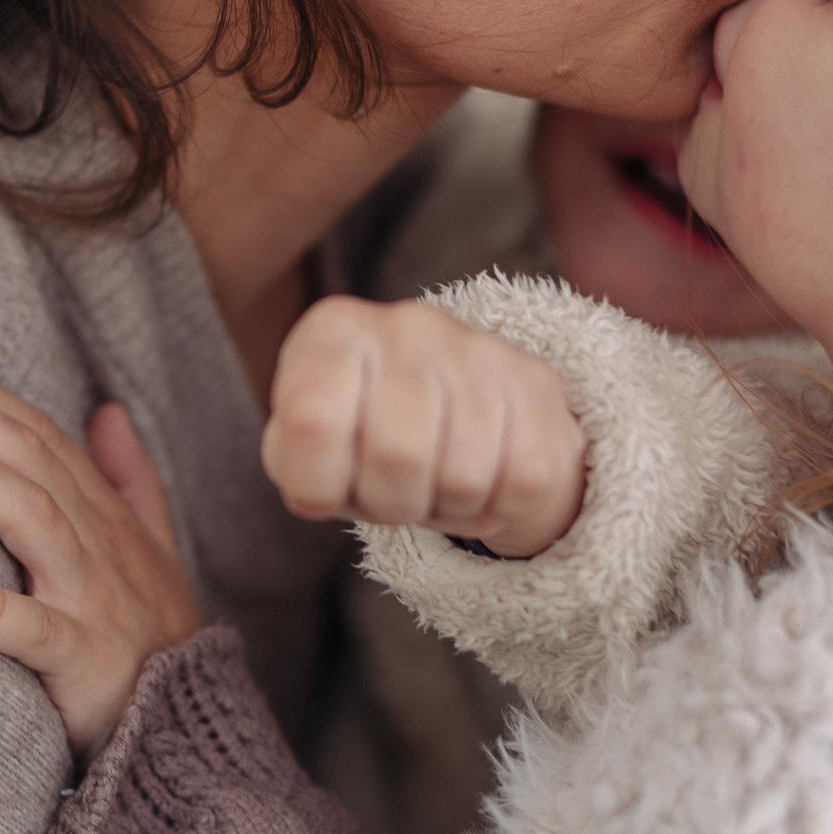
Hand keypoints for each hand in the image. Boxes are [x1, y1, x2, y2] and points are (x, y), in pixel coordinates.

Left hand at [0, 351, 199, 758]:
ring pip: (28, 520)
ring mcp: (94, 599)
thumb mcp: (150, 547)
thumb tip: (108, 411)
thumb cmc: (155, 636)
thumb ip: (127, 478)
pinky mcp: (86, 662)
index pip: (37, 435)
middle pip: (22, 459)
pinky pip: (36, 632)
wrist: (193, 730)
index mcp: (103, 515)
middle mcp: (99, 544)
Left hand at [261, 296, 586, 558]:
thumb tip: (313, 490)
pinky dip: (501, 506)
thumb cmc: (360, 434)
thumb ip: (295, 462)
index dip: (316, 484)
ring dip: (448, 508)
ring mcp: (480, 347)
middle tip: (393, 495)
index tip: (324, 489)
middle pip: (398, 456)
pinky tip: (484, 479)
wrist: (453, 407)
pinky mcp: (538, 382)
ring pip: (466, 476)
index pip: (312, 421)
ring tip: (437, 486)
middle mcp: (408, 325)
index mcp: (335, 332)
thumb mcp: (307, 445)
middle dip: (392, 504)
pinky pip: (526, 482)